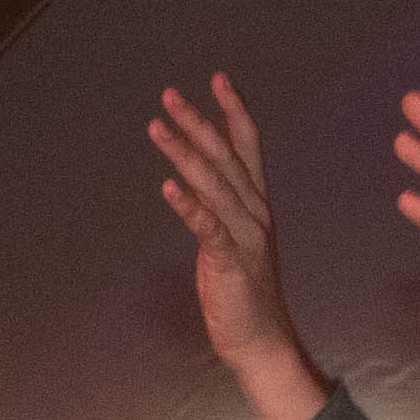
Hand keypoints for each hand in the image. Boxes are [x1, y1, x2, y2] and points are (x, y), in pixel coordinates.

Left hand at [146, 73, 311, 379]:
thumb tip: (194, 180)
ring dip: (183, 154)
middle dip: (197, 122)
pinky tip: (167, 187)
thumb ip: (219, 208)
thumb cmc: (244, 291)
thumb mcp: (232, 239)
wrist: (262, 341)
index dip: (234, 111)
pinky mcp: (230, 263)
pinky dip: (188, 206)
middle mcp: (255, 213)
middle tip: (169, 95)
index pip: (248, 147)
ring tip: (157, 127)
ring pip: (213, 185)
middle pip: (226, 157)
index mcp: (257, 205)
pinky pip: (208, 228)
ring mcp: (245, 237)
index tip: (218, 78)